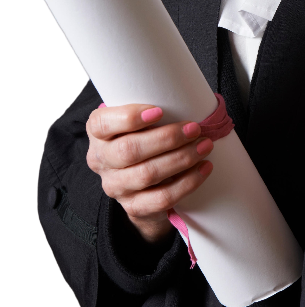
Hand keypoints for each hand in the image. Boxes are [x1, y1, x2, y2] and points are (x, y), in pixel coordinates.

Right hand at [86, 104, 213, 243]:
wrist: (141, 185)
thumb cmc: (143, 139)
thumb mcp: (137, 122)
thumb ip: (150, 112)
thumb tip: (188, 99)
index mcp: (98, 133)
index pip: (102, 124)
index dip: (129, 118)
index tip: (160, 111)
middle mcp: (101, 161)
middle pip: (129, 150)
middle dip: (167, 138)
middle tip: (194, 129)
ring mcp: (115, 187)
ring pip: (147, 175)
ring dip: (181, 159)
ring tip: (204, 146)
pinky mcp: (133, 207)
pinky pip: (162, 198)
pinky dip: (187, 183)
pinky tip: (203, 169)